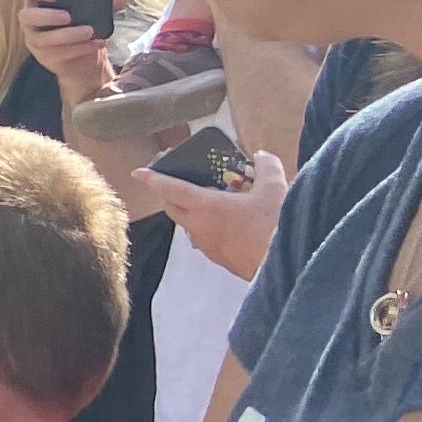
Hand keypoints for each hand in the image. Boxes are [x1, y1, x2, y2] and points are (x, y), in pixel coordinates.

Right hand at [15, 0, 116, 107]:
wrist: (84, 59)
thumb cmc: (82, 25)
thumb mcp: (93, 10)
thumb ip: (104, 1)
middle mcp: (32, 19)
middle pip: (26, 16)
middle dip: (47, 16)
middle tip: (69, 16)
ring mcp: (36, 40)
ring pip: (42, 38)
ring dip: (68, 35)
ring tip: (89, 31)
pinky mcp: (45, 57)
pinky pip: (58, 53)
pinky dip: (79, 48)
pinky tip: (95, 44)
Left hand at [133, 148, 286, 277]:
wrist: (283, 265)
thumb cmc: (274, 225)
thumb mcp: (274, 189)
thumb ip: (267, 167)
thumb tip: (262, 156)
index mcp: (205, 206)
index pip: (171, 189)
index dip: (154, 179)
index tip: (138, 173)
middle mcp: (199, 226)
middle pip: (173, 208)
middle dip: (169, 194)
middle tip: (175, 184)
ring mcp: (206, 246)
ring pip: (187, 226)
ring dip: (188, 213)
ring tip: (205, 202)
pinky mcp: (218, 259)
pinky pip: (202, 240)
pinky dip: (204, 228)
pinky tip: (223, 225)